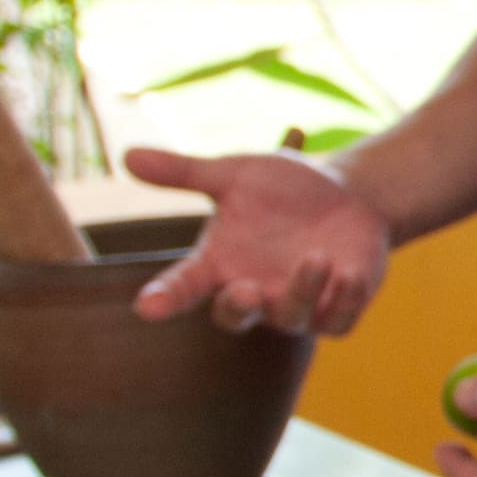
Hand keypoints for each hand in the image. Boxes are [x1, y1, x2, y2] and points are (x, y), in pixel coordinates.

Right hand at [122, 145, 393, 334]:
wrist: (349, 194)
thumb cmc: (283, 189)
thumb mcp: (234, 175)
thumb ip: (184, 172)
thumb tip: (126, 155)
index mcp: (219, 263)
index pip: (182, 287)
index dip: (164, 299)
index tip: (147, 308)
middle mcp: (254, 291)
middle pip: (234, 317)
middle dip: (237, 308)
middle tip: (243, 290)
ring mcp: (297, 304)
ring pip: (291, 319)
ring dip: (301, 292)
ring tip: (315, 257)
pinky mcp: (338, 308)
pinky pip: (339, 322)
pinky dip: (344, 303)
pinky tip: (350, 275)